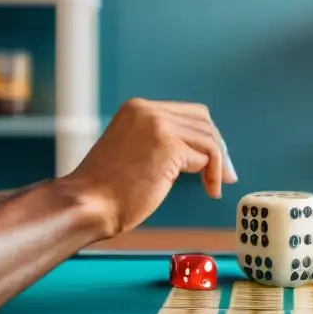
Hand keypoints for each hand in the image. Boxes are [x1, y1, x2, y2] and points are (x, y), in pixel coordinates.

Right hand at [66, 98, 237, 235]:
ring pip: (208, 138)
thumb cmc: (106, 191)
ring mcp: (157, 126)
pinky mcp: (168, 147)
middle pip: (203, 121)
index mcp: (137, 108)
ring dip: (218, 165)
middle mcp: (147, 110)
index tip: (215, 160)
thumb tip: (199, 151)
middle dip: (218, 148)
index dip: (205, 136)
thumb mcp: (133, 151)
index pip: (188, 113)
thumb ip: (159, 142)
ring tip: (213, 187)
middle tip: (225, 175)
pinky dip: (213, 174)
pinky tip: (209, 190)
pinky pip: (207, 157)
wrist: (87, 205)